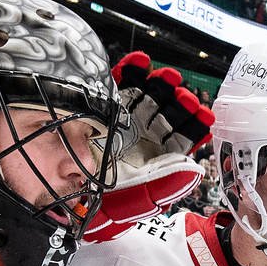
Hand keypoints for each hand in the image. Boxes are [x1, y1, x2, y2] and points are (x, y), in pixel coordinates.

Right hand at [89, 52, 213, 241]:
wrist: (62, 195)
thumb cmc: (102, 204)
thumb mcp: (137, 199)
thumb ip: (165, 184)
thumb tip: (192, 170)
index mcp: (157, 158)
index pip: (182, 138)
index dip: (195, 125)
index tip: (203, 114)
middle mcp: (142, 137)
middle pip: (168, 112)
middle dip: (178, 101)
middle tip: (183, 94)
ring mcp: (123, 119)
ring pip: (148, 95)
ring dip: (160, 84)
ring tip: (167, 76)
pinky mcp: (102, 107)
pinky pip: (119, 84)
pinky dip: (129, 70)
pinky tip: (139, 61)